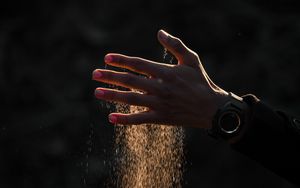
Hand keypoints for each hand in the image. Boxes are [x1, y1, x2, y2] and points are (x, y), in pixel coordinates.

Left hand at [92, 30, 229, 127]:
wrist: (211, 108)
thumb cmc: (201, 81)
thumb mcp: (192, 59)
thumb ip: (176, 45)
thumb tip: (159, 32)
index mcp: (166, 72)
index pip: (138, 64)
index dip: (121, 60)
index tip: (106, 58)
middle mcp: (160, 88)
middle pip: (130, 81)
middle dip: (111, 77)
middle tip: (94, 74)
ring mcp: (159, 104)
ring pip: (131, 99)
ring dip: (113, 96)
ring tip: (97, 92)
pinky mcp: (161, 118)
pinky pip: (139, 119)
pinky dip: (125, 120)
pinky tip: (111, 118)